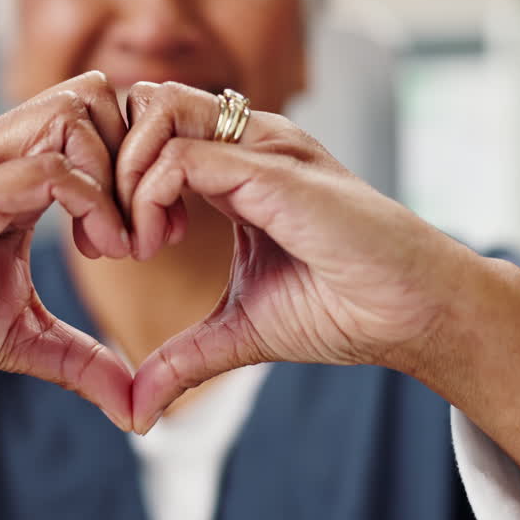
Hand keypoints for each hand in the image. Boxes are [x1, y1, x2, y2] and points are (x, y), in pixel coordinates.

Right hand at [0, 72, 135, 428]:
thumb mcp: (24, 338)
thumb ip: (84, 359)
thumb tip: (137, 407)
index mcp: (18, 172)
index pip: (102, 118)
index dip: (141, 169)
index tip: (153, 238)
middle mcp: (0, 153)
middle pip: (100, 95)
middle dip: (138, 161)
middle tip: (142, 237)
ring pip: (78, 113)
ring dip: (117, 179)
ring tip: (115, 248)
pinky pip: (47, 167)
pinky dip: (90, 202)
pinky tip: (94, 251)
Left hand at [117, 82, 481, 432]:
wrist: (413, 315)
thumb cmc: (343, 310)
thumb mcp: (238, 332)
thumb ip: (182, 358)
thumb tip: (136, 411)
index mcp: (237, 166)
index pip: (150, 132)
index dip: (115, 181)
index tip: (115, 248)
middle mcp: (246, 142)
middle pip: (143, 107)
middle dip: (106, 169)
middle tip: (112, 242)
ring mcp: (261, 148)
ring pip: (154, 114)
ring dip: (122, 179)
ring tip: (138, 244)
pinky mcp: (273, 170)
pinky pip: (180, 156)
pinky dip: (147, 198)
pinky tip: (158, 246)